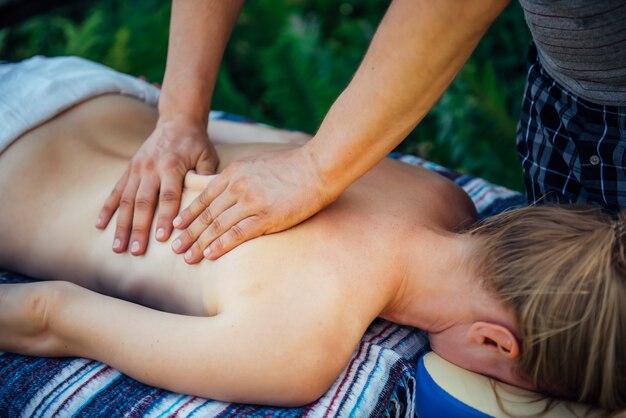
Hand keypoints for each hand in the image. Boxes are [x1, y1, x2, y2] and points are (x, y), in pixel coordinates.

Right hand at [96, 114, 218, 254]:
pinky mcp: (130, 170)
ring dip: (122, 225)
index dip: (165, 217)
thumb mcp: (207, 156)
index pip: (169, 196)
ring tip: (119, 248)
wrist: (177, 121)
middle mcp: (151, 168)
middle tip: (137, 251)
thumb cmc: (196, 143)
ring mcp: (138, 169)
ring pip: (127, 201)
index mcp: (172, 166)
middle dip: (139, 229)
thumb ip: (206, 178)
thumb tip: (208, 203)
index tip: (162, 238)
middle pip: (143, 202)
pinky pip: (116, 191)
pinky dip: (108, 209)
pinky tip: (100, 226)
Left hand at [171, 147, 334, 262]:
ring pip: (217, 226)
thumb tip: (232, 189)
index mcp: (235, 173)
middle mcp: (238, 187)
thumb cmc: (293, 166)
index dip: (189, 213)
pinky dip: (221, 245)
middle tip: (174, 247)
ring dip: (199, 243)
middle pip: (206, 213)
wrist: (317, 167)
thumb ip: (242, 176)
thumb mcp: (259, 164)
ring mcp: (251, 202)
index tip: (177, 225)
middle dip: (188, 232)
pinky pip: (237, 234)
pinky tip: (210, 255)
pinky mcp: (266, 217)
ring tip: (186, 257)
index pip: (204, 197)